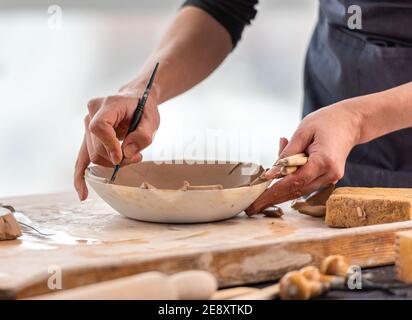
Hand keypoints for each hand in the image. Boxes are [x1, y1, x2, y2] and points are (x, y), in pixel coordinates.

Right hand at [74, 88, 159, 199]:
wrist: (134, 100)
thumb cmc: (143, 108)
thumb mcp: (152, 120)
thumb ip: (143, 135)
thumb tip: (126, 153)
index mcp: (107, 105)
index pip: (99, 127)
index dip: (109, 145)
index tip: (121, 157)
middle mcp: (91, 114)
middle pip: (97, 147)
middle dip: (117, 159)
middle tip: (138, 157)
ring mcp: (86, 126)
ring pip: (93, 156)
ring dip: (112, 164)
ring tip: (132, 158)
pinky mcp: (87, 138)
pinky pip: (80, 160)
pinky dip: (80, 177)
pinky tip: (83, 194)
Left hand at [246, 102, 361, 213]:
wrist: (350, 122)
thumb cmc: (326, 122)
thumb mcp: (302, 132)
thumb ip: (287, 154)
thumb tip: (271, 174)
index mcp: (324, 161)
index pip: (293, 182)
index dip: (273, 192)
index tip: (256, 202)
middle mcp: (329, 174)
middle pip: (296, 191)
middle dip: (272, 199)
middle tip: (251, 207)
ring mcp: (331, 178)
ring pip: (299, 190)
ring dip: (280, 188)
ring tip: (262, 188)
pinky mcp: (328, 178)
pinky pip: (305, 183)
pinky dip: (290, 179)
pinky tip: (281, 169)